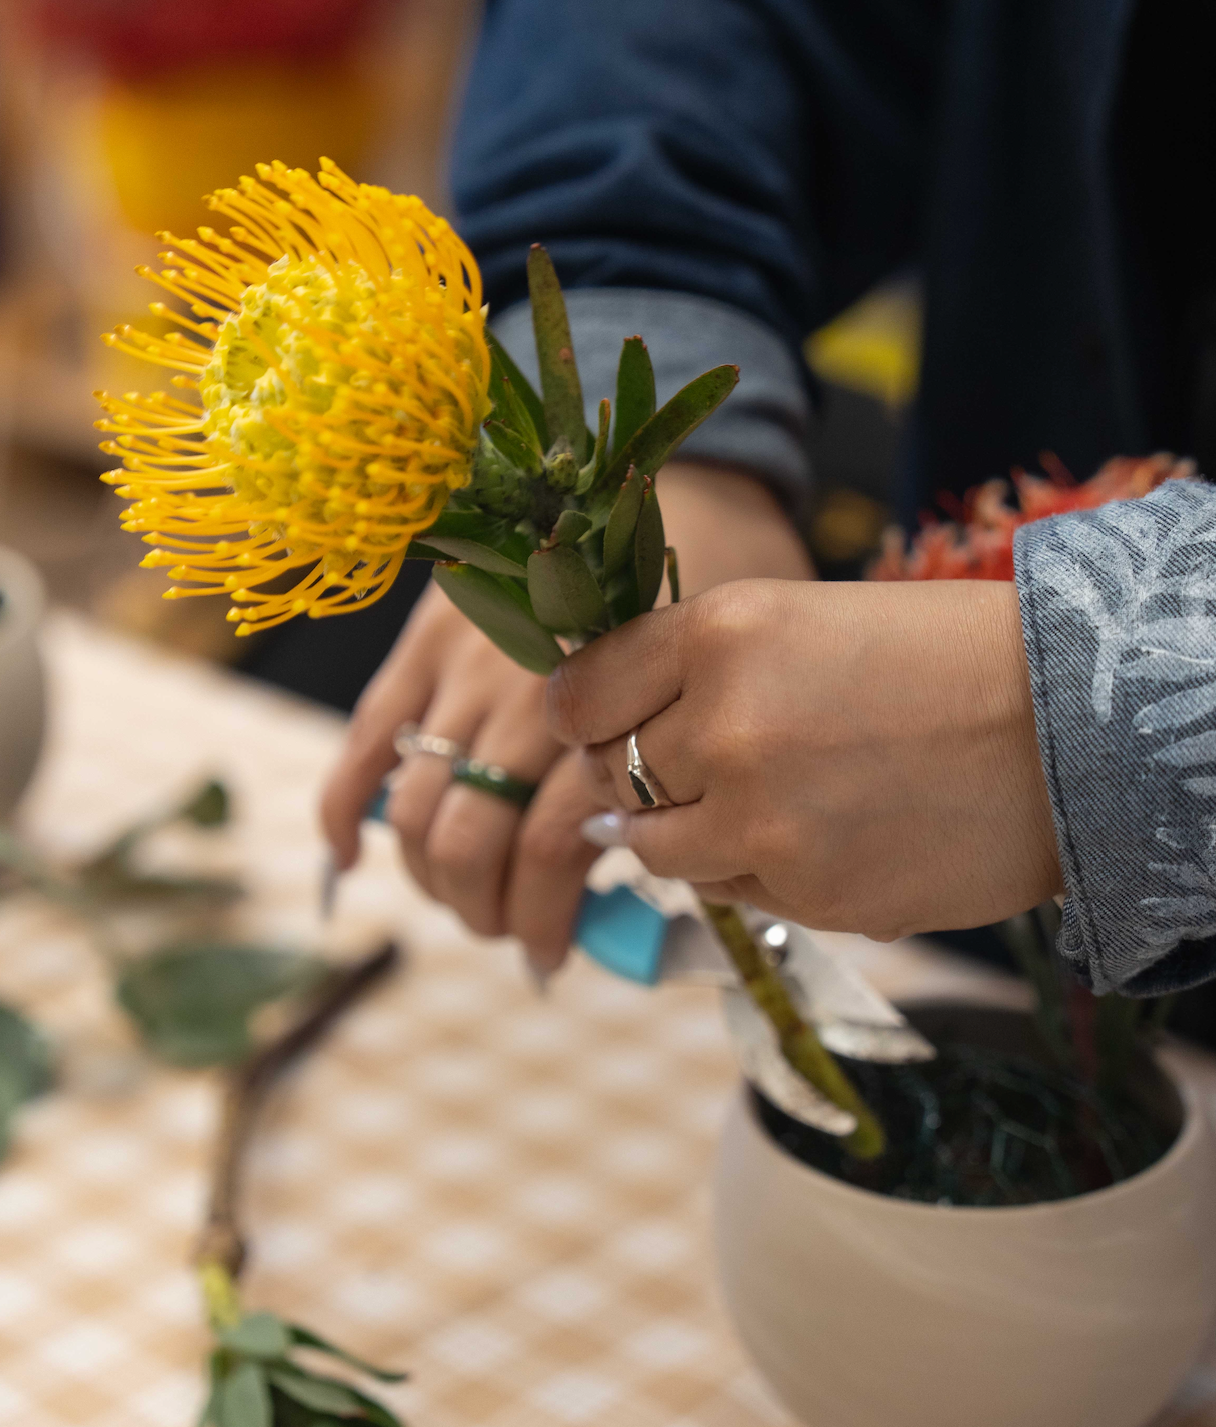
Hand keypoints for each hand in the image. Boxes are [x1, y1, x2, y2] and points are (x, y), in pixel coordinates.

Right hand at [320, 465, 811, 969]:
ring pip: (417, 809)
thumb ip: (686, 768)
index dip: (548, 921)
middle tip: (511, 935)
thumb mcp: (724, 681)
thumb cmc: (717, 584)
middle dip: (485, 912)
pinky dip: (344, 805)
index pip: (555, 849)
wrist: (665, 470)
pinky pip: (367, 737)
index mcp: (610, 711)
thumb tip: (661, 870)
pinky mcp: (421, 641)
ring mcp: (464, 666)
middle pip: (474, 843)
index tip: (558, 956)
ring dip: (429, 879)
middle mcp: (528, 693)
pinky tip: (348, 856)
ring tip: (464, 902)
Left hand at [548, 578, 1062, 939]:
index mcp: (722, 633)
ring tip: (761, 800)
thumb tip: (591, 743)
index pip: (579, 693)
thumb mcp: (801, 620)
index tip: (601, 722)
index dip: (585, 712)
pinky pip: (731, 890)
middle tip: (708, 761)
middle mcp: (726, 727)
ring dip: (688, 830)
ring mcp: (763, 822)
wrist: (1070, 730)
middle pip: (614, 775)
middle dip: (645, 772)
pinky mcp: (807, 894)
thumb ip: (692, 670)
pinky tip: (823, 830)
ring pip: (658, 847)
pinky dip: (754, 868)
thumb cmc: (938, 659)